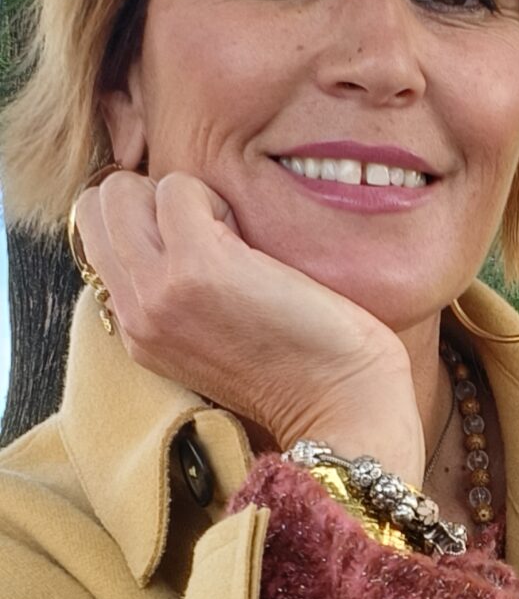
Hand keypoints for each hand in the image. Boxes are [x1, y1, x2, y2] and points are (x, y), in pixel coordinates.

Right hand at [73, 170, 426, 480]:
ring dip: (182, 195)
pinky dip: (215, 196)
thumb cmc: (301, 370)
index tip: (193, 237)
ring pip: (123, 191)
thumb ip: (175, 298)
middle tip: (207, 228)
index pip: (97, 237)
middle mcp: (135, 312)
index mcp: (136, 329)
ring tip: (229, 235)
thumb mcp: (210, 342)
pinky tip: (249, 239)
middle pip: (97, 206)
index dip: (142, 217)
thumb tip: (175, 232)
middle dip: (150, 196)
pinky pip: (178, 189)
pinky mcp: (198, 266)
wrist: (341, 409)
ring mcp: (159, 290)